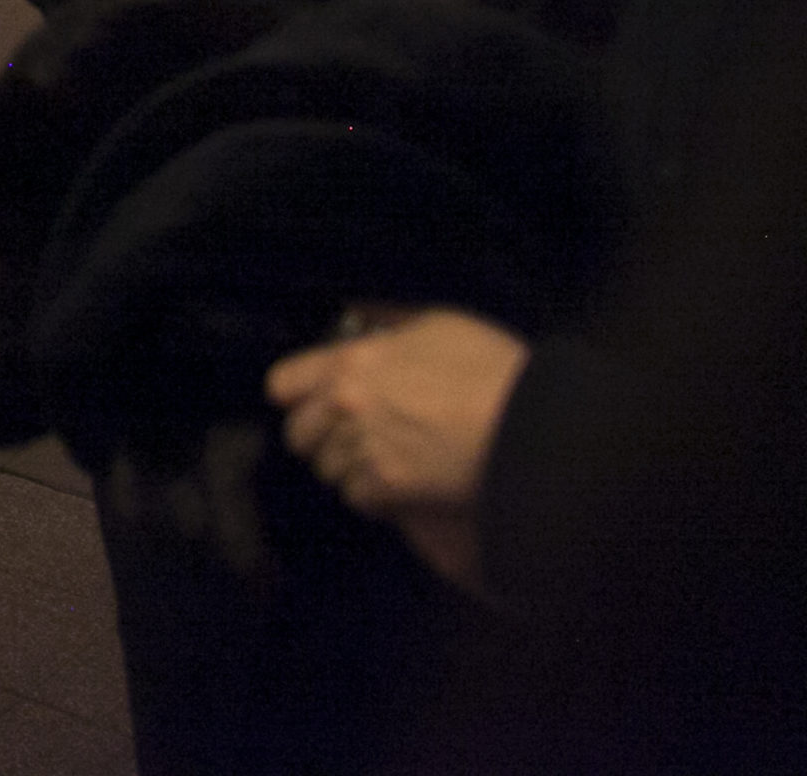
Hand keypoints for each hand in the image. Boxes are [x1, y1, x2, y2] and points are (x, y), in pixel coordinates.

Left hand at [268, 308, 526, 554]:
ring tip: (377, 463)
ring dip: (347, 469)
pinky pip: (360, 500)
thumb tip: (365, 316)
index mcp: (351, 361)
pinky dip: (373, 498)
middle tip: (346, 438)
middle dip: (319, 438)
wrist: (532, 423)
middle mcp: (346, 406)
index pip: (283, 383)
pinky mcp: (392, 487)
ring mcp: (366, 448)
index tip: (305, 402)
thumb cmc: (493, 368)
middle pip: (298, 435)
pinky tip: (395, 488)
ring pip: (329, 471)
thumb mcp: (440, 323)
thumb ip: (392, 322)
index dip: (294, 395)